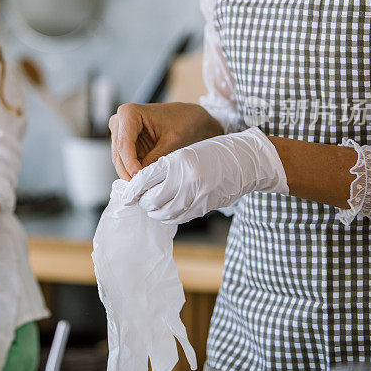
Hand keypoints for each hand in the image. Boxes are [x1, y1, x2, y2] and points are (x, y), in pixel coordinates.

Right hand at [108, 103, 223, 179]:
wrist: (189, 117)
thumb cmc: (183, 121)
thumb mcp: (172, 140)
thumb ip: (156, 157)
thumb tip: (142, 175)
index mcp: (129, 113)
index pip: (124, 144)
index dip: (130, 163)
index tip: (138, 178)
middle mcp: (119, 121)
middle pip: (118, 153)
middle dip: (128, 171)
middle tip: (139, 189)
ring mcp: (121, 132)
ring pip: (119, 159)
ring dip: (129, 174)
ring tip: (141, 187)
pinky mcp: (126, 143)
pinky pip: (125, 161)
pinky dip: (132, 171)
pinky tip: (142, 181)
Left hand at [122, 127, 288, 223]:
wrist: (244, 162)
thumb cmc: (213, 153)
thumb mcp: (185, 152)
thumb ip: (164, 167)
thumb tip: (142, 183)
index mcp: (178, 161)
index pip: (144, 179)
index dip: (131, 190)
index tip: (125, 194)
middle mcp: (185, 180)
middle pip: (151, 199)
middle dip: (141, 201)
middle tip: (139, 198)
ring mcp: (195, 196)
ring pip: (162, 213)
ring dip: (153, 211)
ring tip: (151, 204)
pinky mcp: (203, 208)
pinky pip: (177, 218)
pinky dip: (167, 216)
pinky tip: (166, 210)